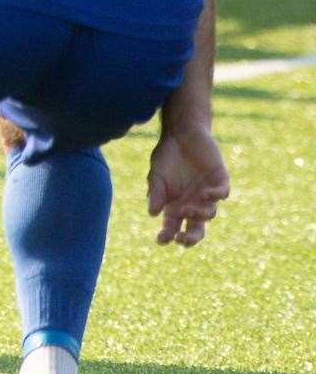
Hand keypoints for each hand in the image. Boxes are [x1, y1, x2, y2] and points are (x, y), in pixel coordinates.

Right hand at [146, 126, 229, 246]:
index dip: (167, 236)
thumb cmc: (166, 156)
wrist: (182, 134)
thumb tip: (152, 214)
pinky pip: (222, 194)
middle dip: (189, 238)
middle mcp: (193, 204)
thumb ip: (156, 193)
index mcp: (175, 206)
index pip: (173, 227)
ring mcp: (207, 195)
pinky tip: (204, 193)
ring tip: (187, 209)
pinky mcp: (220, 181)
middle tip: (182, 239)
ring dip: (198, 215)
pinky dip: (215, 197)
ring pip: (209, 215)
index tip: (161, 240)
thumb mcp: (156, 175)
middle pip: (195, 229)